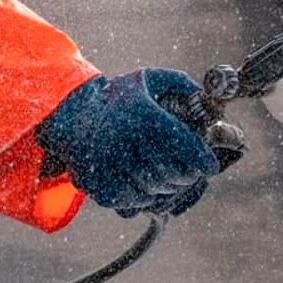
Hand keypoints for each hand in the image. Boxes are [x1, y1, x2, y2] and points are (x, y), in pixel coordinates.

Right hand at [36, 68, 219, 215]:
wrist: (71, 115)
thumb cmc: (119, 97)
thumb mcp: (149, 79)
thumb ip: (183, 84)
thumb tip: (210, 101)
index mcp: (142, 115)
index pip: (184, 145)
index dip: (203, 160)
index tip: (211, 167)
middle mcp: (125, 141)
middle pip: (172, 173)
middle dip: (188, 176)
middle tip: (191, 173)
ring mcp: (110, 167)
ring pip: (155, 191)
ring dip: (167, 187)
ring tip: (169, 178)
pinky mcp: (99, 187)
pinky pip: (134, 202)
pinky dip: (145, 197)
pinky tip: (146, 184)